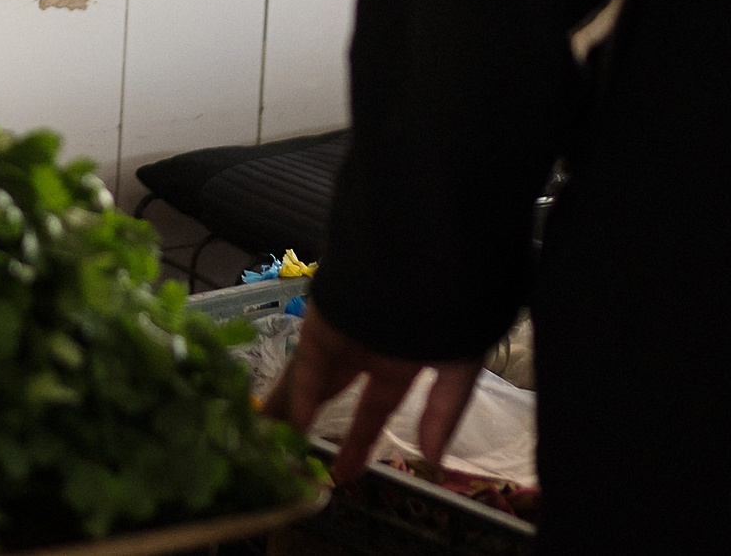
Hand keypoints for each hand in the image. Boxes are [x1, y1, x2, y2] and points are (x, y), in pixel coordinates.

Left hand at [261, 304, 482, 483]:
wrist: (435, 255)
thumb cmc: (454, 309)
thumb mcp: (460, 365)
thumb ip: (444, 411)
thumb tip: (433, 457)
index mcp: (400, 362)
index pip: (374, 410)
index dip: (358, 441)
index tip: (346, 474)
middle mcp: (367, 350)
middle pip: (332, 394)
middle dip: (313, 425)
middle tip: (288, 461)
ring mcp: (343, 334)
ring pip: (311, 379)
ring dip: (292, 411)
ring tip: (269, 446)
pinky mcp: (324, 319)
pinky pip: (311, 361)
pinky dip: (304, 390)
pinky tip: (296, 421)